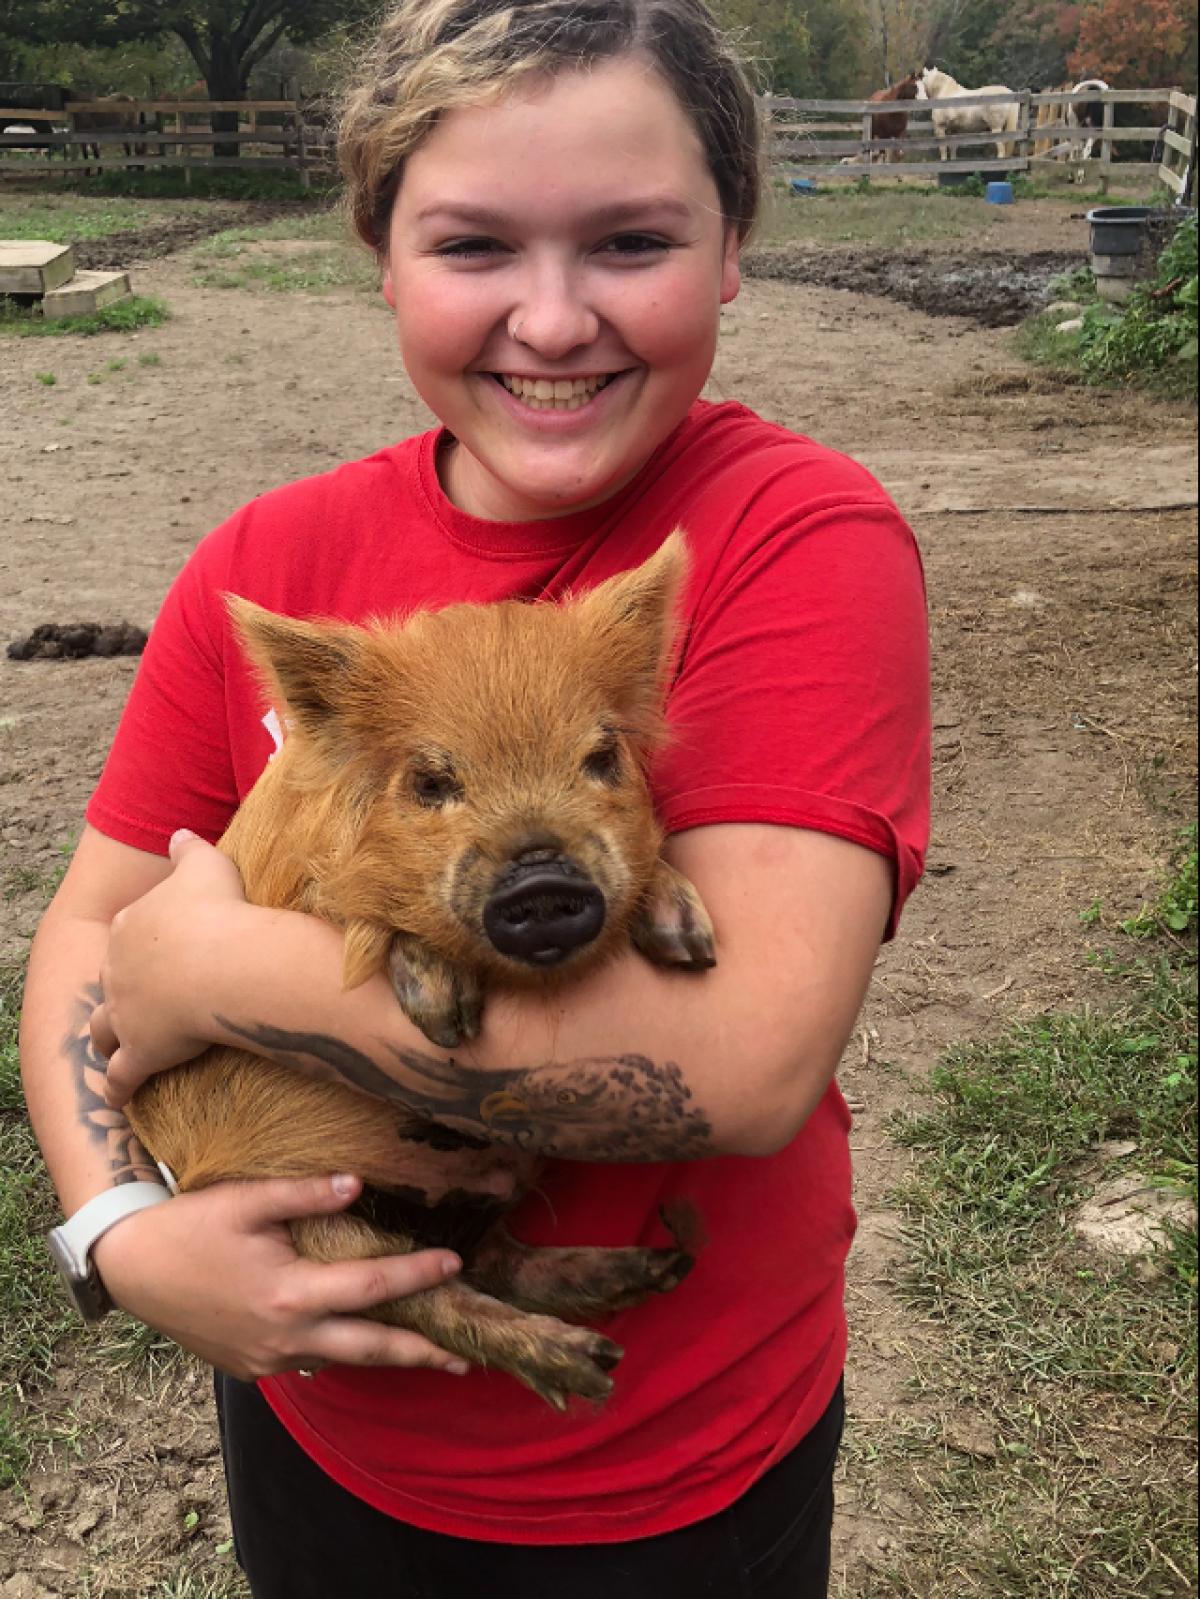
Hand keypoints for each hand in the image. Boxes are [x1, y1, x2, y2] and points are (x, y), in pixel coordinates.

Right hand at [91, 1172, 470, 1380]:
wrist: (130, 1268)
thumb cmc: (189, 1227)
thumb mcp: (246, 1200)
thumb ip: (305, 1194)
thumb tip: (359, 1183)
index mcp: (290, 1296)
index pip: (373, 1288)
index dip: (418, 1276)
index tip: (456, 1263)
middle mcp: (286, 1338)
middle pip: (371, 1349)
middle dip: (422, 1352)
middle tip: (468, 1358)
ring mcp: (267, 1360)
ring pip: (341, 1359)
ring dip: (384, 1356)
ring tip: (428, 1353)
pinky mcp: (251, 1367)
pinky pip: (308, 1362)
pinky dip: (339, 1352)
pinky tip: (358, 1343)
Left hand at [93, 830, 249, 1106]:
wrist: (225, 963)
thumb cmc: (220, 911)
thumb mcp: (206, 864)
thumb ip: (187, 848)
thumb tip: (177, 833)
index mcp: (131, 926)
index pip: (129, 935)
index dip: (141, 944)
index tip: (156, 951)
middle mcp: (118, 970)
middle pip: (111, 980)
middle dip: (119, 988)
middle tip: (136, 998)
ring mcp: (126, 1012)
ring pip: (104, 1029)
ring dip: (107, 1037)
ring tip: (114, 1046)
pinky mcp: (140, 1051)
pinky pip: (122, 1075)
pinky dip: (117, 1087)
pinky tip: (117, 1098)